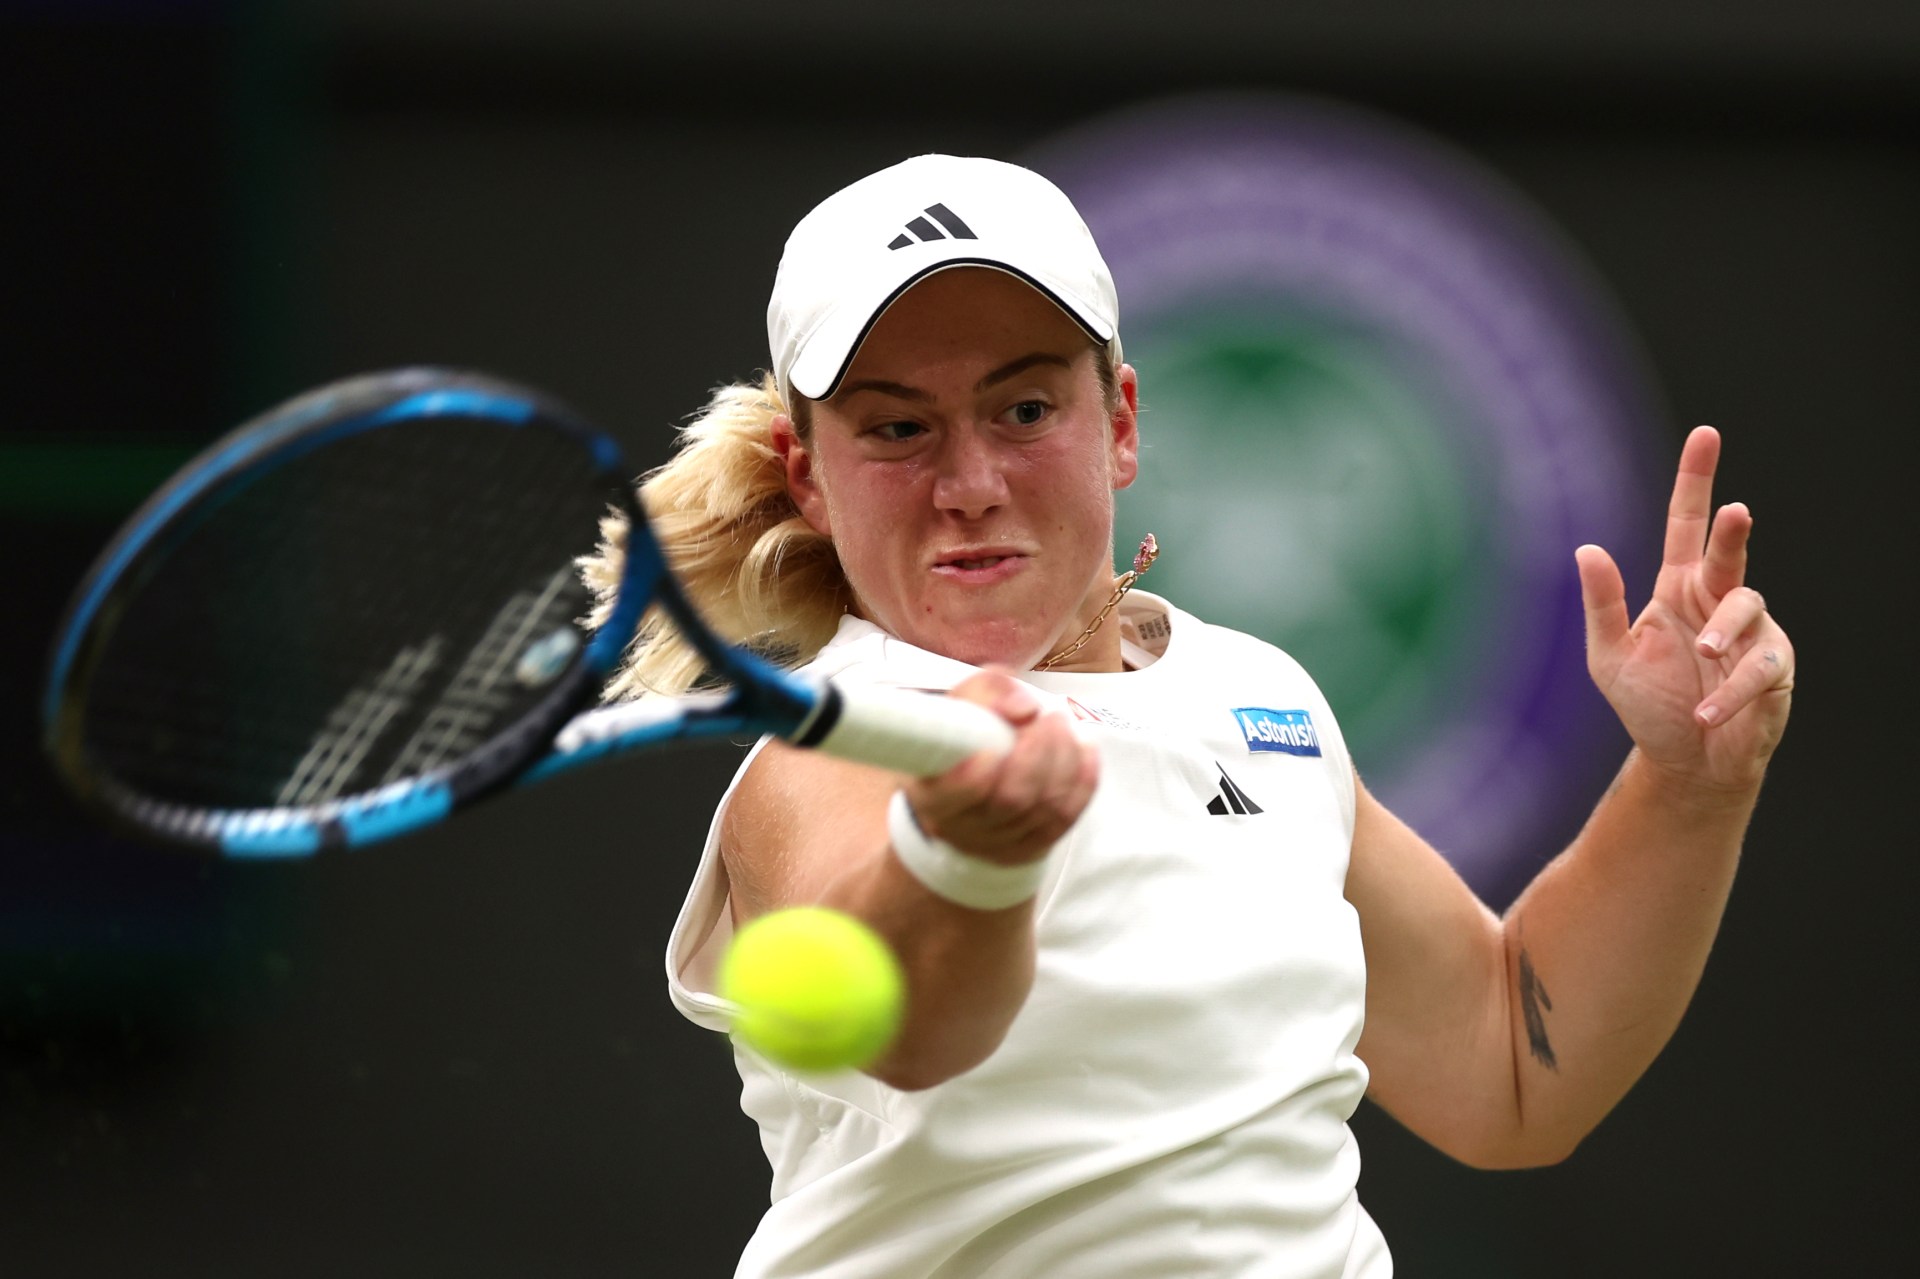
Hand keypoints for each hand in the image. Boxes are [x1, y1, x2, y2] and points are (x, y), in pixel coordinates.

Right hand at [904, 670, 1098, 865]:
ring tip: (1064, 724)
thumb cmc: (961, 741)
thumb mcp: (958, 706)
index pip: (955, 793)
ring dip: (1065, 760)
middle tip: (1051, 718)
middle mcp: (962, 828)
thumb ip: (986, 693)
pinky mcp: (1032, 847)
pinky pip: (1066, 817)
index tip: (999, 740)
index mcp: (931, 795)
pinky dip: (1083, 780)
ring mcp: (1000, 844)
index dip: (978, 773)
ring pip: (1044, 808)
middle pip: (1012, 800)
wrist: (969, 786)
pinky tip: (1086, 749)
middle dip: (1039, 753)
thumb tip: (1024, 708)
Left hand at [1577, 426, 1793, 792]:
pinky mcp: (1774, 670)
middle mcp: (1718, 601)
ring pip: (1748, 608)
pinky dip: (1727, 692)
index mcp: (1678, 588)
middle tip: (1735, 511)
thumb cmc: (1648, 704)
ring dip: (1722, 630)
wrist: (1684, 761)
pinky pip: (1758, 668)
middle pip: (1729, 552)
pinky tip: (1704, 712)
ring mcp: (1752, 633)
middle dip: (1733, 531)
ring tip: (1701, 649)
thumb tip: (1587, 548)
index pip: (1686, 524)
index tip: (1705, 434)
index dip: (1695, 479)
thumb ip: (1602, 604)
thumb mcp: (1610, 656)